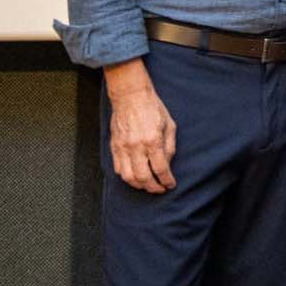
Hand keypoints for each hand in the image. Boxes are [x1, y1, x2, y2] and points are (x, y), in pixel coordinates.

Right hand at [102, 58, 176, 192]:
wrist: (130, 96)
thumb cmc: (153, 108)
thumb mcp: (169, 125)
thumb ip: (169, 147)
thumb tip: (167, 164)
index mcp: (152, 140)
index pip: (160, 169)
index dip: (167, 180)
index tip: (170, 185)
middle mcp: (136, 146)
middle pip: (143, 177)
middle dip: (153, 188)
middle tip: (160, 189)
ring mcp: (123, 147)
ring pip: (128, 177)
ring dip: (139, 185)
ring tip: (147, 186)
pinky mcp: (114, 146)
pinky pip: (118, 168)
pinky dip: (126, 177)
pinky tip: (134, 177)